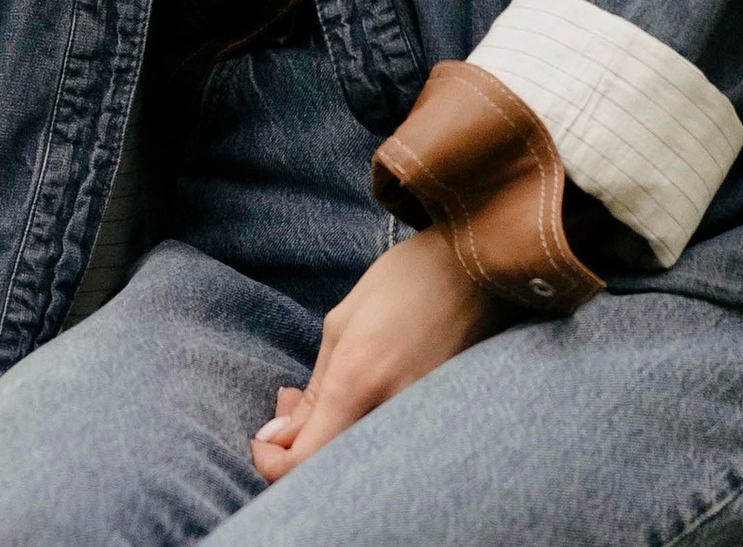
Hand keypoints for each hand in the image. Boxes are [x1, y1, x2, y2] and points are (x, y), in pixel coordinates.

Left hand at [250, 227, 509, 482]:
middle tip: (291, 403)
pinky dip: (359, 431)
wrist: (479, 272)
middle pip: (330, 469)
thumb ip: (315, 389)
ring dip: (328, 437)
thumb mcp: (343, 321)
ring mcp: (420, 424)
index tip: (263, 441)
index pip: (304, 463)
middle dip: (297, 446)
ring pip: (357, 458)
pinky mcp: (439, 424)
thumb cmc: (407, 282)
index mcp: (358, 383)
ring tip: (323, 392)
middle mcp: (391, 414)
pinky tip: (357, 397)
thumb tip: (283, 435)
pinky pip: (386, 447)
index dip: (272, 463)